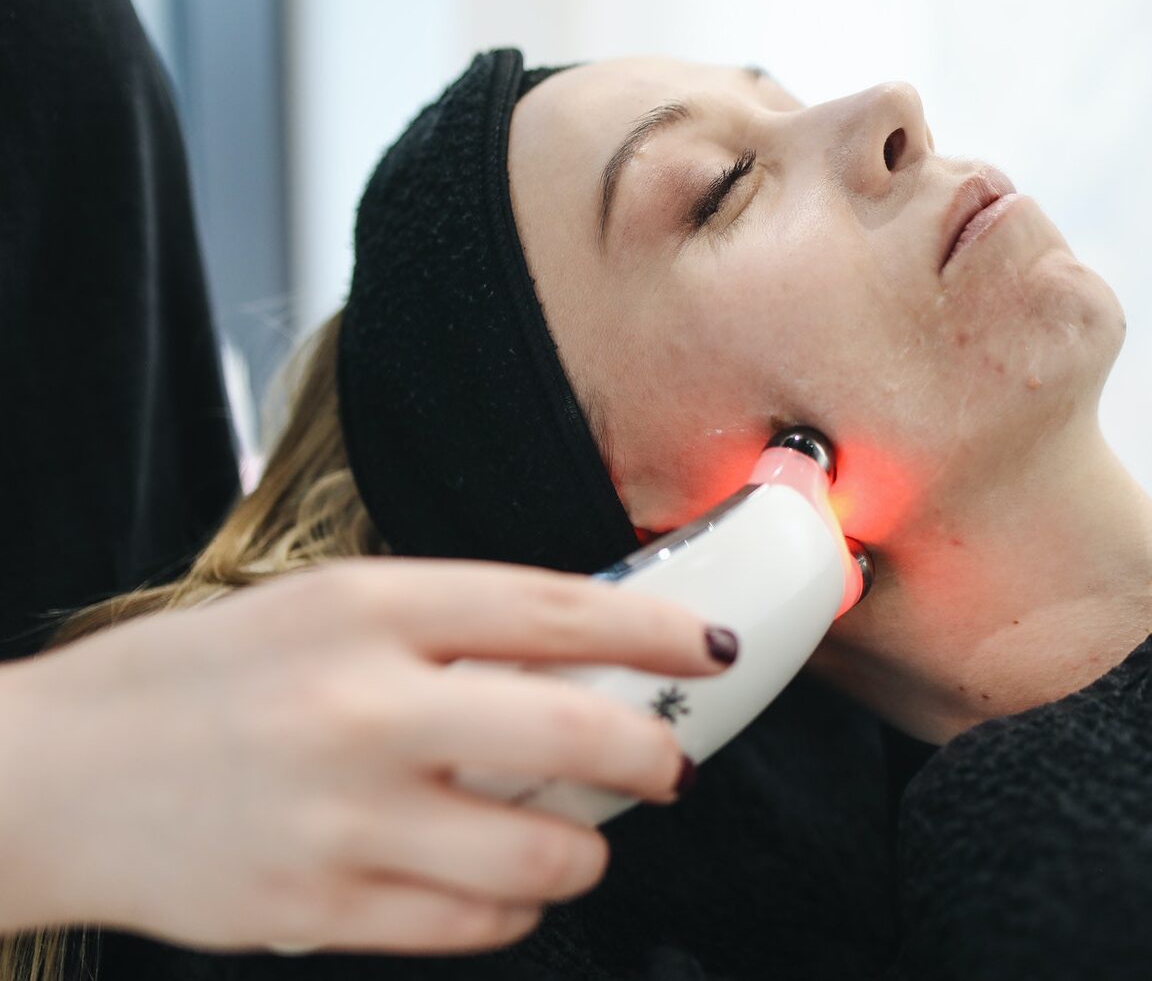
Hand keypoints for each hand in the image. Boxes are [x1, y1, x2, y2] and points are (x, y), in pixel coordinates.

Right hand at [0, 559, 734, 953]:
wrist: (48, 780)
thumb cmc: (192, 680)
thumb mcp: (315, 608)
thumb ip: (442, 625)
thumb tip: (576, 653)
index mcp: (363, 607)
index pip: (552, 608)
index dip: (653, 625)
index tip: (706, 641)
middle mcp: (361, 708)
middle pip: (573, 730)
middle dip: (653, 750)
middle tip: (668, 759)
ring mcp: (342, 820)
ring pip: (543, 852)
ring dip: (587, 846)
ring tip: (574, 830)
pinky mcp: (319, 911)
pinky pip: (474, 925)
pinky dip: (514, 905)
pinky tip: (496, 879)